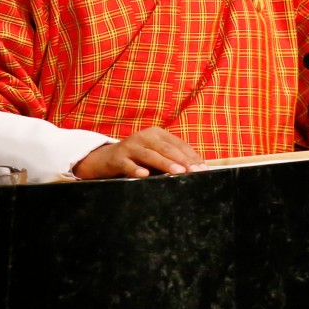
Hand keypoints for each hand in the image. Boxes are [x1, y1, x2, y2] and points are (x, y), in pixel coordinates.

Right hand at [72, 126, 206, 179]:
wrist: (105, 158)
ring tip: (178, 172)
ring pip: (150, 155)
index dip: (192, 156)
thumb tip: (195, 169)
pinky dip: (136, 169)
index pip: (178, 144)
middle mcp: (145, 136)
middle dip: (183, 161)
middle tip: (195, 171)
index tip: (203, 169)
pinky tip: (144, 175)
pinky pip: (128, 164)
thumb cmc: (137, 158)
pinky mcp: (118, 157)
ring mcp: (130, 146)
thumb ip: (171, 158)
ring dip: (165, 164)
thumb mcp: (155, 154)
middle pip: (167, 149)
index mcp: (157, 133)